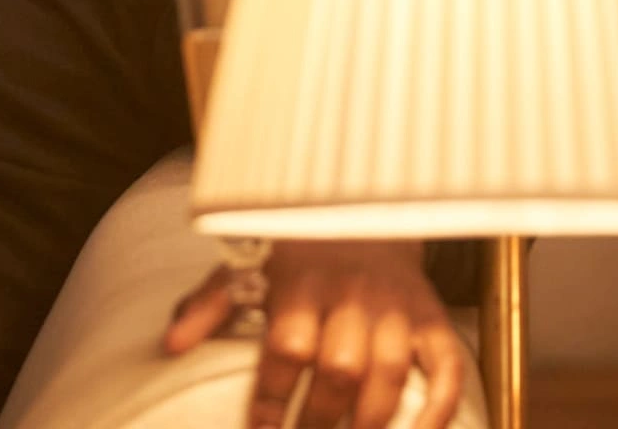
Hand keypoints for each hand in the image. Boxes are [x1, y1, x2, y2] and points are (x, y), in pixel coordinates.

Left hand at [163, 240, 464, 428]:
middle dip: (319, 419)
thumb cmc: (295, 252)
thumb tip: (170, 343)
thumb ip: (209, 305)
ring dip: (370, 421)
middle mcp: (352, 295)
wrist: (363, 211)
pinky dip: (439, 409)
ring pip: (390, 373)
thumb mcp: (246, 266)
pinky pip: (447, 367)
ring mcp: (396, 308)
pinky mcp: (432, 318)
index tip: (260, 428)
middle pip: (340, 366)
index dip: (272, 394)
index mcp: (301, 282)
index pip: (287, 345)